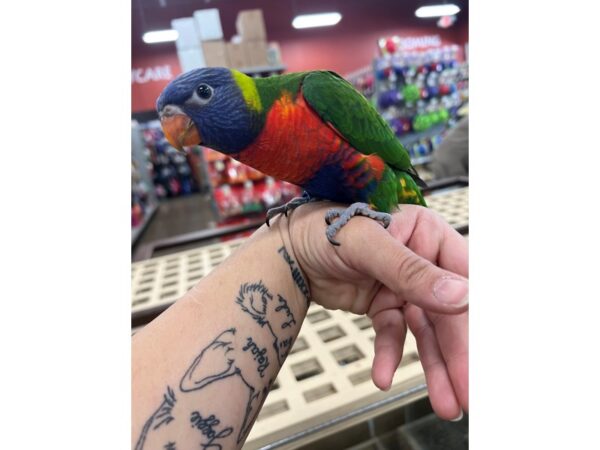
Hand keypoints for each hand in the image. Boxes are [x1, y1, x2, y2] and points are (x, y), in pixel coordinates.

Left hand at [285, 202, 467, 419]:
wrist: (284, 253)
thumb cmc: (321, 230)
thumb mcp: (366, 245)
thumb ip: (411, 271)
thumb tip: (461, 296)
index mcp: (426, 233)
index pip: (464, 275)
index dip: (475, 312)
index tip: (485, 351)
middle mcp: (421, 260)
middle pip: (448, 310)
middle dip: (457, 352)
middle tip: (467, 393)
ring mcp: (403, 286)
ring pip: (426, 330)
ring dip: (434, 366)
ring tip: (446, 404)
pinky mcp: (384, 306)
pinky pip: (393, 335)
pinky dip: (390, 356)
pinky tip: (383, 377)